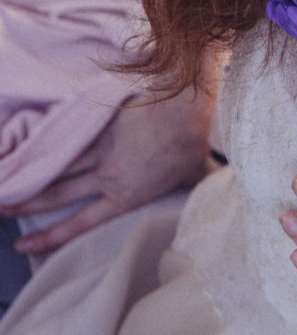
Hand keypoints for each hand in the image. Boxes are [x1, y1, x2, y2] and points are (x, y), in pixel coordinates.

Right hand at [1, 89, 214, 253]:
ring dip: (29, 174)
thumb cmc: (192, 143)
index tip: (25, 245)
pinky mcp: (101, 124)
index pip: (82, 221)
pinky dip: (48, 143)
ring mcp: (101, 148)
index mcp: (126, 194)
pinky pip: (69, 135)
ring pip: (58, 165)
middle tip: (1, 208)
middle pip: (58, 193)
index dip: (52, 236)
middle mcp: (107, 174)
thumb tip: (218, 191)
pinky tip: (27, 146)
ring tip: (3, 182)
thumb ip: (200, 185)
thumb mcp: (197, 173)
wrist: (181, 109)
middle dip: (26, 204)